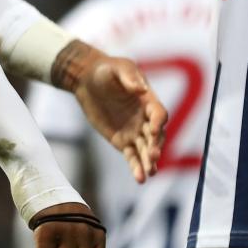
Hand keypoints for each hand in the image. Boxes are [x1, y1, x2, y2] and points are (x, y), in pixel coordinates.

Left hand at [54, 42, 167, 183]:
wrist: (88, 81)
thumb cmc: (106, 70)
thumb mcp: (116, 68)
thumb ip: (128, 77)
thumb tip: (140, 89)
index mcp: (148, 100)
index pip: (159, 113)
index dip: (158, 122)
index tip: (152, 130)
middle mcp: (145, 118)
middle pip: (156, 135)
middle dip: (155, 146)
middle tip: (152, 157)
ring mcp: (135, 131)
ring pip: (146, 150)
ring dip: (149, 162)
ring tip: (149, 173)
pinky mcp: (123, 141)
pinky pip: (132, 156)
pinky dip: (136, 168)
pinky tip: (140, 179)